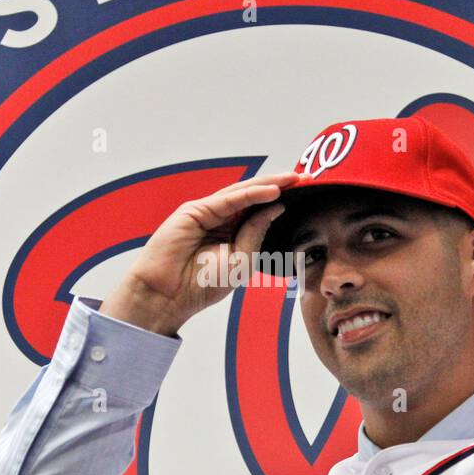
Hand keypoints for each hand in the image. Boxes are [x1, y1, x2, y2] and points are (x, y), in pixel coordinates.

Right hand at [100, 171, 306, 335]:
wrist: (168, 296)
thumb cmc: (200, 285)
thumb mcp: (241, 261)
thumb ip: (257, 233)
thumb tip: (275, 207)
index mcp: (232, 234)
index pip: (260, 212)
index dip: (280, 202)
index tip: (305, 194)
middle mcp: (220, 220)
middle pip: (253, 197)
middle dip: (278, 187)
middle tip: (304, 178)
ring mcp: (207, 212)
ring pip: (242, 193)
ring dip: (268, 184)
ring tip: (292, 179)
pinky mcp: (195, 210)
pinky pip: (228, 199)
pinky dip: (251, 194)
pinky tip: (271, 192)